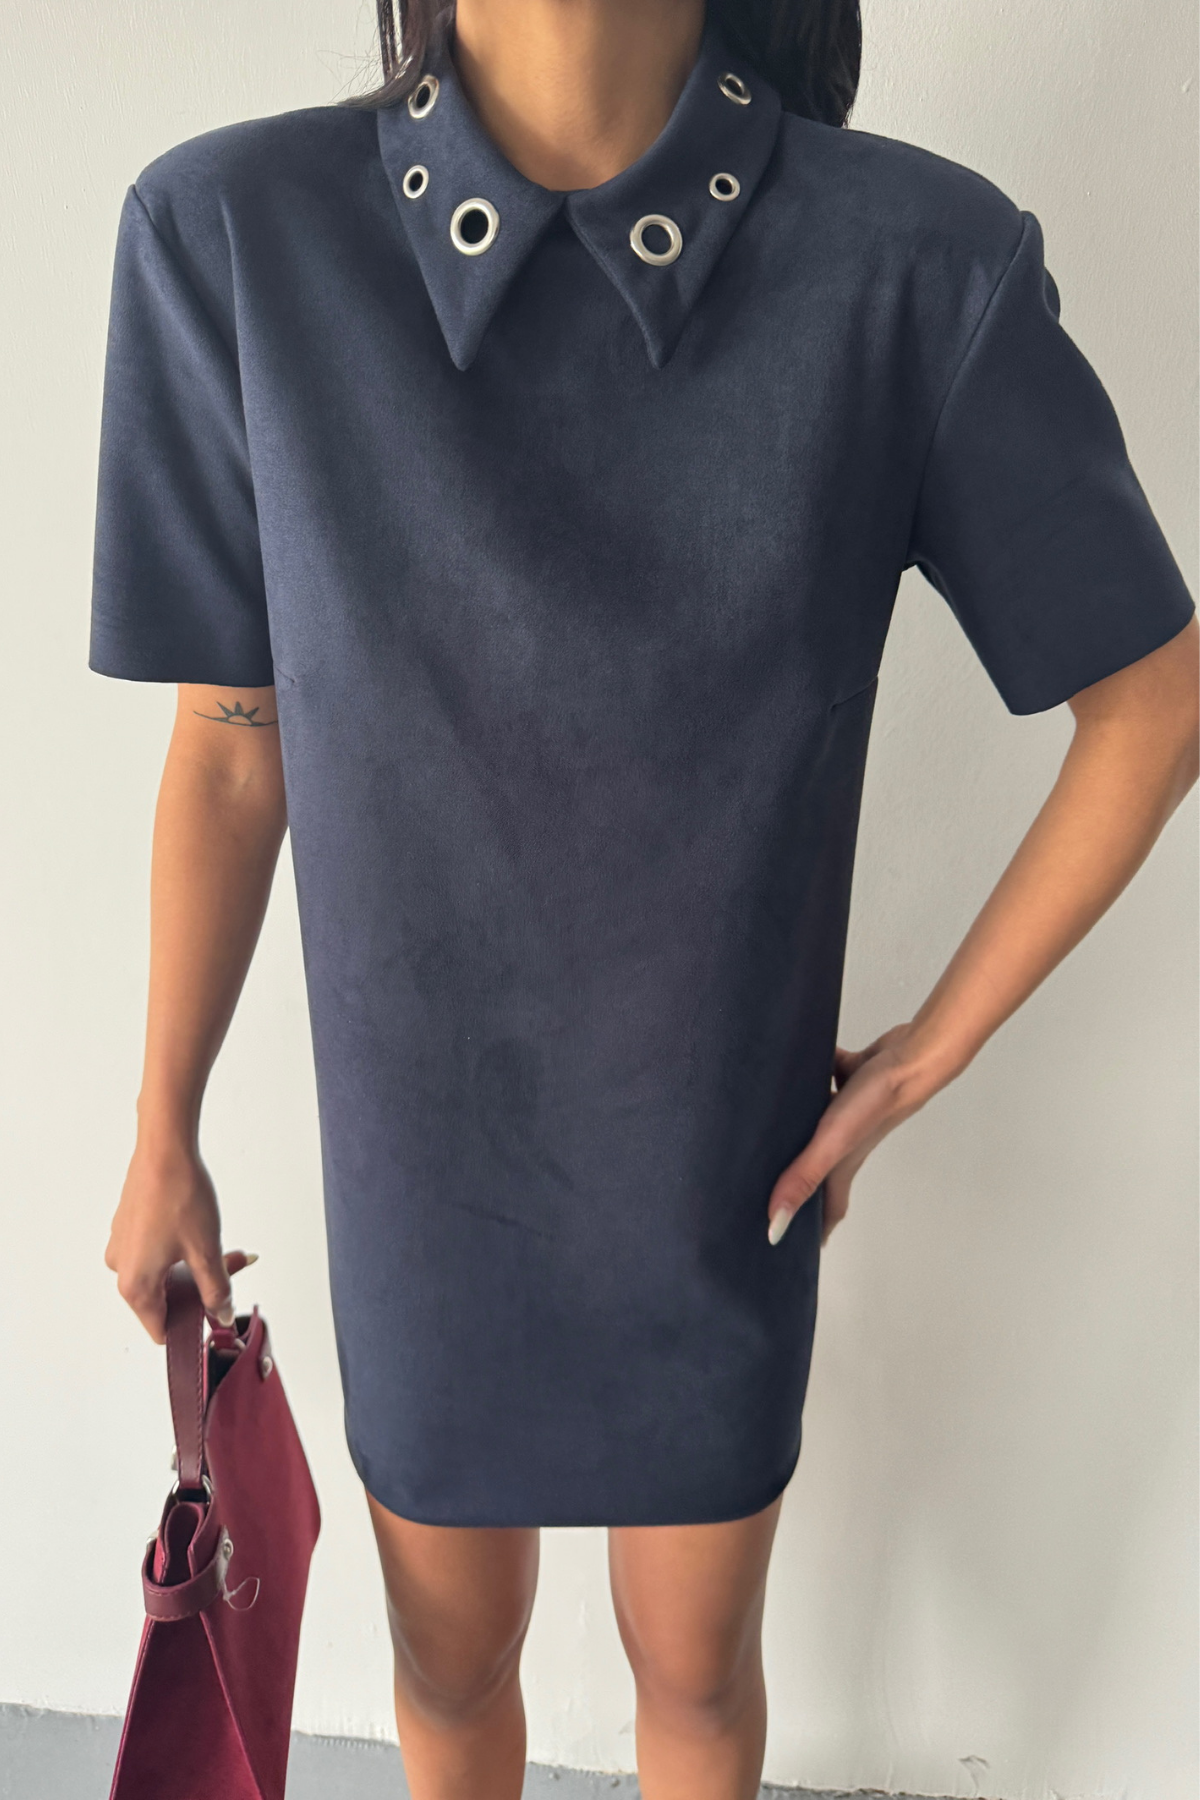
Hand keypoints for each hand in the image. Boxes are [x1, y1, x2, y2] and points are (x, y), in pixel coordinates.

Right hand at [104, 1140, 255, 1343]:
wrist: (164, 1149)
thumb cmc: (180, 1197)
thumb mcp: (206, 1252)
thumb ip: (216, 1290)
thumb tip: (220, 1315)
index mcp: (135, 1285)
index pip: (161, 1329)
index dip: (192, 1325)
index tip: (217, 1314)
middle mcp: (122, 1268)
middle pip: (166, 1299)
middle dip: (201, 1288)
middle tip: (231, 1268)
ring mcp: (123, 1245)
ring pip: (165, 1273)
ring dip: (195, 1266)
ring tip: (223, 1247)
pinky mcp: (129, 1226)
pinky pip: (156, 1251)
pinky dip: (181, 1249)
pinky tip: (201, 1232)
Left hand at [767, 1024, 944, 1247]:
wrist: (910, 1056)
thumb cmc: (876, 1102)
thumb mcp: (832, 1143)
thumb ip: (803, 1178)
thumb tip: (776, 1226)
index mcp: (842, 1164)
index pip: (829, 1207)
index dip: (815, 1229)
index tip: (796, 1245)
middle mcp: (846, 1141)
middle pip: (819, 1167)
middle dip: (799, 1179)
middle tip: (767, 1185)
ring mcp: (850, 1110)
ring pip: (819, 1123)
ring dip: (799, 1127)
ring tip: (766, 1126)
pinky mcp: (852, 1079)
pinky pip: (827, 1078)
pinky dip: (812, 1074)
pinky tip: (789, 1066)